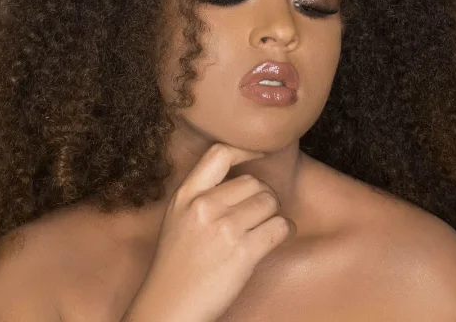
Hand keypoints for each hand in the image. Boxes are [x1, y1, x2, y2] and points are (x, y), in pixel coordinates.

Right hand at [122, 142, 295, 321]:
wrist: (170, 306)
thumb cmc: (176, 266)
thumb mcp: (177, 219)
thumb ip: (200, 196)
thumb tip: (240, 181)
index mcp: (185, 196)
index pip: (219, 154)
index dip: (246, 148)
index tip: (261, 152)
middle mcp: (204, 207)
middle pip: (253, 182)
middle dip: (263, 196)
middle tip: (259, 213)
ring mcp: (224, 229)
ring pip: (270, 202)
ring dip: (274, 214)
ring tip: (266, 227)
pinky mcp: (243, 252)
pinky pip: (280, 226)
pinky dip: (285, 230)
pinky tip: (277, 237)